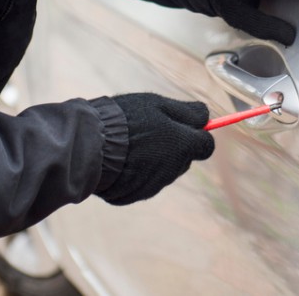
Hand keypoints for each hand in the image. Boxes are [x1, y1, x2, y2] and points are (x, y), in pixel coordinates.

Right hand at [96, 93, 213, 205]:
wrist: (91, 145)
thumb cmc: (126, 120)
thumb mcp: (158, 105)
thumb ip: (187, 112)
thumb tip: (207, 116)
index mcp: (183, 147)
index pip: (206, 146)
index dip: (198, 134)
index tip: (185, 126)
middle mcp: (173, 170)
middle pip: (184, 158)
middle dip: (175, 146)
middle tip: (151, 131)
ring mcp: (154, 185)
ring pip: (164, 170)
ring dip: (155, 158)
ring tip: (131, 143)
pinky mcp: (135, 195)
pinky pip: (143, 181)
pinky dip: (137, 171)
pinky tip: (121, 158)